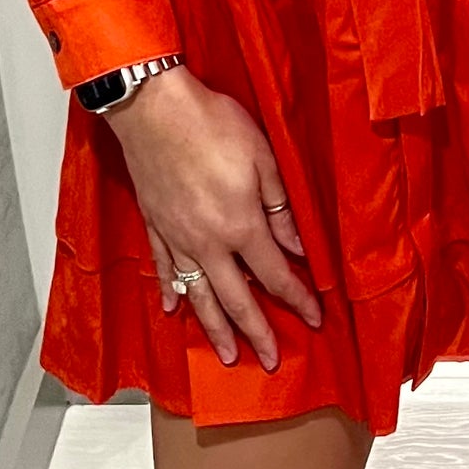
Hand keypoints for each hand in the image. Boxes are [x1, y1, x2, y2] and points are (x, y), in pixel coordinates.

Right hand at [106, 67, 319, 372]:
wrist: (154, 108)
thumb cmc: (210, 123)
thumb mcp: (263, 159)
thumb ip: (280, 209)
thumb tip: (298, 246)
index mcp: (241, 226)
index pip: (276, 276)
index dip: (298, 300)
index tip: (315, 319)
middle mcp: (208, 242)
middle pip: (237, 300)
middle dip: (257, 333)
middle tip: (269, 360)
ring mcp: (177, 237)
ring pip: (198, 296)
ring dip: (214, 329)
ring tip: (226, 355)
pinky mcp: (155, 225)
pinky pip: (164, 268)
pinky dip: (170, 291)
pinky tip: (172, 308)